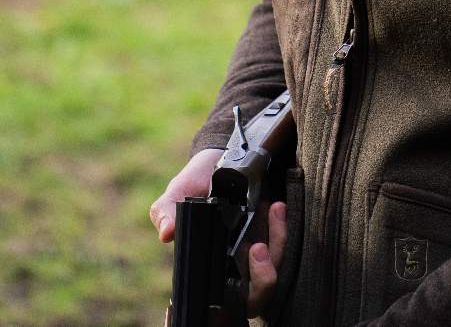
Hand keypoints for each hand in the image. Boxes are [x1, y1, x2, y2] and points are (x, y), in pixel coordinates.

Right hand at [150, 148, 287, 312]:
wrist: (221, 154)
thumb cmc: (195, 181)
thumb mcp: (178, 191)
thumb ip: (167, 210)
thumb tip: (166, 233)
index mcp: (209, 265)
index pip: (222, 297)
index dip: (233, 297)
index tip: (234, 279)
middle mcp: (233, 265)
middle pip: (253, 294)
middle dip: (262, 279)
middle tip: (257, 249)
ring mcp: (253, 252)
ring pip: (272, 270)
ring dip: (277, 244)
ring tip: (273, 211)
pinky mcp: (271, 235)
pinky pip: (282, 246)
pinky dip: (281, 230)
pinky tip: (276, 207)